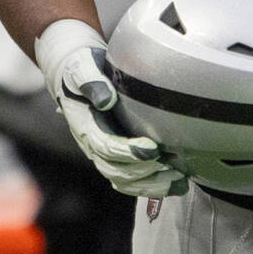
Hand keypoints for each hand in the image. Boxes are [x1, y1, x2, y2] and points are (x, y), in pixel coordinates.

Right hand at [36, 19, 187, 197]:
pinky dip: (152, 185)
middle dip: (146, 173)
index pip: (106, 146)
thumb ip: (91, 82)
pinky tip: (176, 184)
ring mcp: (104, 151)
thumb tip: (105, 100)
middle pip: (117, 171)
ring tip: (179, 182)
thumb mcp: (81, 68)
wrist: (74, 72)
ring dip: (152, 184)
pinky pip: (131, 179)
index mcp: (85, 126)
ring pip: (125, 180)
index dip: (129, 152)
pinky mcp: (117, 153)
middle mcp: (94, 144)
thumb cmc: (80, 68)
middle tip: (172, 169)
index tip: (153, 150)